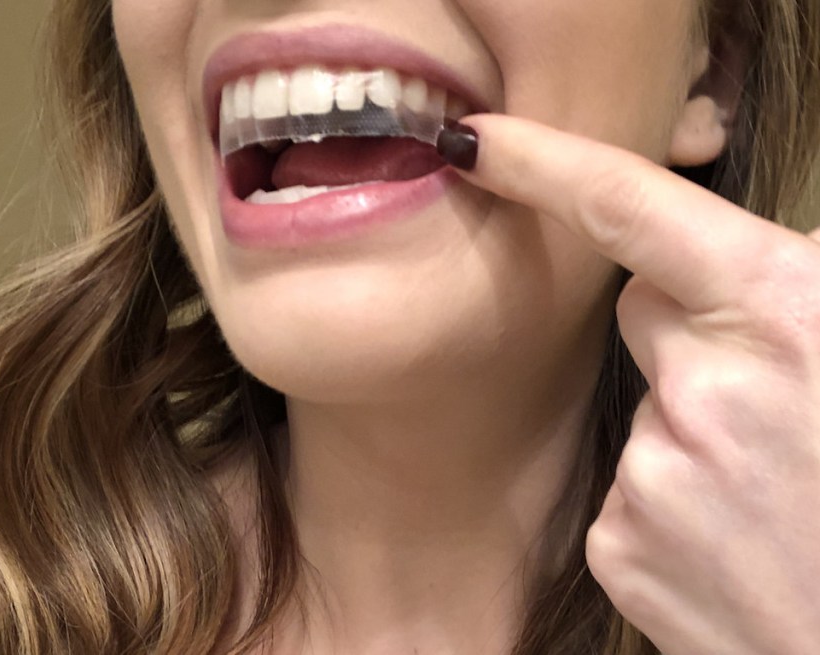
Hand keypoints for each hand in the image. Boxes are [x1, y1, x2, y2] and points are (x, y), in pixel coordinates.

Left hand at [445, 115, 819, 654]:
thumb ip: (790, 294)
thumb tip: (734, 262)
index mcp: (785, 320)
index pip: (637, 211)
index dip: (549, 163)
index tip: (480, 142)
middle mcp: (706, 393)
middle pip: (643, 315)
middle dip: (690, 338)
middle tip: (769, 407)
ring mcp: (653, 475)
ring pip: (643, 409)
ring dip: (692, 435)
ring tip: (770, 499)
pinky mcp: (620, 544)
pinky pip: (625, 485)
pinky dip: (669, 501)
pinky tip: (731, 541)